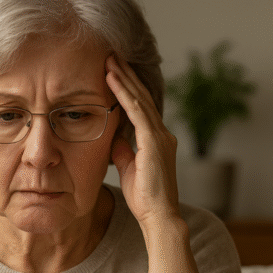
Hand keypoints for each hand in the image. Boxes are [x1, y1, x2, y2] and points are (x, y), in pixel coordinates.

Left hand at [105, 54, 181, 227]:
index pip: (140, 108)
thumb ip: (123, 151)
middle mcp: (162, 134)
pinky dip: (123, 93)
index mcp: (157, 140)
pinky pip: (137, 111)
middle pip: (141, 97)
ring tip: (109, 60)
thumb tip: (113, 138)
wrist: (158, 216)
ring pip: (139, 99)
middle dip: (126, 75)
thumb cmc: (145, 198)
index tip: (114, 72)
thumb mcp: (129, 169)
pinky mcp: (154, 142)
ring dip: (123, 78)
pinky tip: (113, 79)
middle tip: (111, 55)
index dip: (128, 88)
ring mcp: (160, 136)